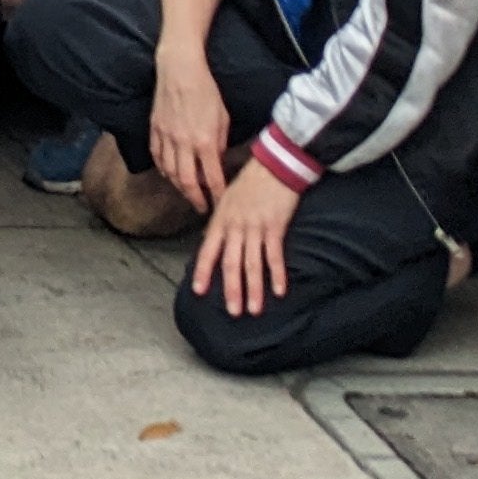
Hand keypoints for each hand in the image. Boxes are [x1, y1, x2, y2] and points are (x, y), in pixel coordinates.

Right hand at [149, 36, 230, 209]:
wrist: (180, 69)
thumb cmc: (206, 91)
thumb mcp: (223, 118)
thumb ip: (220, 144)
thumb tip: (216, 163)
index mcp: (205, 141)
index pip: (212, 178)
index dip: (216, 195)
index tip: (221, 204)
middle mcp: (183, 143)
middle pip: (186, 182)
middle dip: (195, 199)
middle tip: (201, 208)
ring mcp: (166, 136)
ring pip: (169, 172)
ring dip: (178, 187)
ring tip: (187, 193)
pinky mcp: (154, 129)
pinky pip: (156, 156)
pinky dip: (162, 169)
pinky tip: (169, 174)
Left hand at [190, 160, 298, 316]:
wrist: (273, 166)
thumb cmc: (248, 183)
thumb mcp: (226, 201)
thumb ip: (221, 223)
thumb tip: (213, 241)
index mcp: (221, 221)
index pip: (208, 251)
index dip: (203, 271)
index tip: (198, 291)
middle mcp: (235, 227)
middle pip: (231, 263)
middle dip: (231, 289)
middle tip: (232, 312)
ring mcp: (255, 228)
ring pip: (252, 264)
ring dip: (254, 289)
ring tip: (254, 310)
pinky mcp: (275, 228)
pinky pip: (275, 255)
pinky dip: (277, 274)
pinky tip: (279, 292)